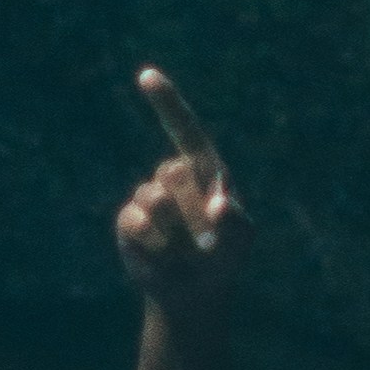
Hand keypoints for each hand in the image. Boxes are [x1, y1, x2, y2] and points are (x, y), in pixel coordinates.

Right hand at [115, 69, 249, 296]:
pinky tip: (162, 258)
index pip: (184, 129)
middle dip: (190, 209)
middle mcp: (173, 177)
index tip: (146, 76)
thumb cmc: (224, 258)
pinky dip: (153, 245)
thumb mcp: (241, 240)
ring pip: (153, 200)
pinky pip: (135, 223)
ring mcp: (147, 198)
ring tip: (183, 250)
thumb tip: (218, 206)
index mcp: (204, 170)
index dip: (166, 102)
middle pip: (173, 174)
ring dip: (173, 232)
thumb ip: (237, 223)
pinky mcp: (128, 222)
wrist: (193, 293)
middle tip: (204, 237)